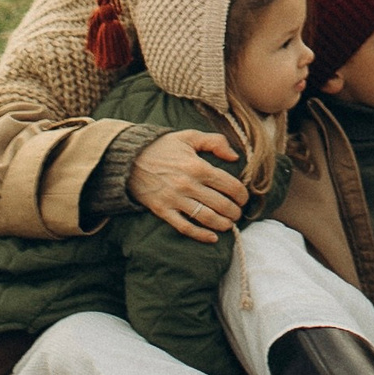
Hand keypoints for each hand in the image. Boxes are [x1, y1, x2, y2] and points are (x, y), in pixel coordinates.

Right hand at [130, 129, 248, 241]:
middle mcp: (188, 185)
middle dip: (235, 212)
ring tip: (229, 224)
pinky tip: (212, 238)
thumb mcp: (189, 136)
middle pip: (221, 204)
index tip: (244, 198)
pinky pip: (184, 227)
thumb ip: (215, 142)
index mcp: (197, 166)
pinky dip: (200, 235)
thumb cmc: (163, 147)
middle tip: (238, 213)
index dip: (242, 194)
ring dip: (222, 224)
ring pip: (206, 218)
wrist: (129, 159)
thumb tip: (235, 158)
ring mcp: (174, 200)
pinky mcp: (163, 211)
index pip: (229, 185)